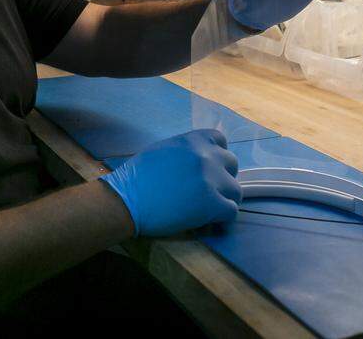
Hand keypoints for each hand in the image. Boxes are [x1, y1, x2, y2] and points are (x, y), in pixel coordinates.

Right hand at [98, 129, 241, 236]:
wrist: (127, 199)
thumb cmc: (137, 176)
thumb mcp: (163, 151)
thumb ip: (185, 152)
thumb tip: (197, 162)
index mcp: (192, 140)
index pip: (220, 141)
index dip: (217, 156)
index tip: (210, 168)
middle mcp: (206, 156)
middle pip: (232, 165)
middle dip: (222, 177)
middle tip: (208, 190)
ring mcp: (211, 180)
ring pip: (236, 190)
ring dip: (224, 199)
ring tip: (209, 209)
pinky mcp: (212, 203)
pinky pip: (231, 211)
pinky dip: (222, 218)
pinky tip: (209, 222)